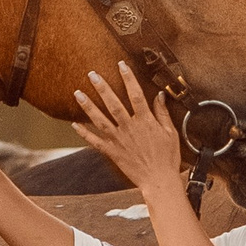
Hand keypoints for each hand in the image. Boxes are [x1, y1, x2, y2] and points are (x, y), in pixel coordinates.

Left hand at [72, 65, 184, 198]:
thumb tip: (160, 95)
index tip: (121, 65)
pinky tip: (74, 124)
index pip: (135, 95)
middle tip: (92, 74)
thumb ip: (162, 113)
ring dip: (88, 106)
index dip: (128, 78)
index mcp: (145, 121)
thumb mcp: (170, 132)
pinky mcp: (112, 152)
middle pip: (113, 104)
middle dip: (102, 88)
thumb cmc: (167, 157)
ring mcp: (119, 140)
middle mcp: (130, 128)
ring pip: (100, 120)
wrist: (159, 180)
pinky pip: (95, 142)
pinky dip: (84, 133)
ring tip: (77, 93)